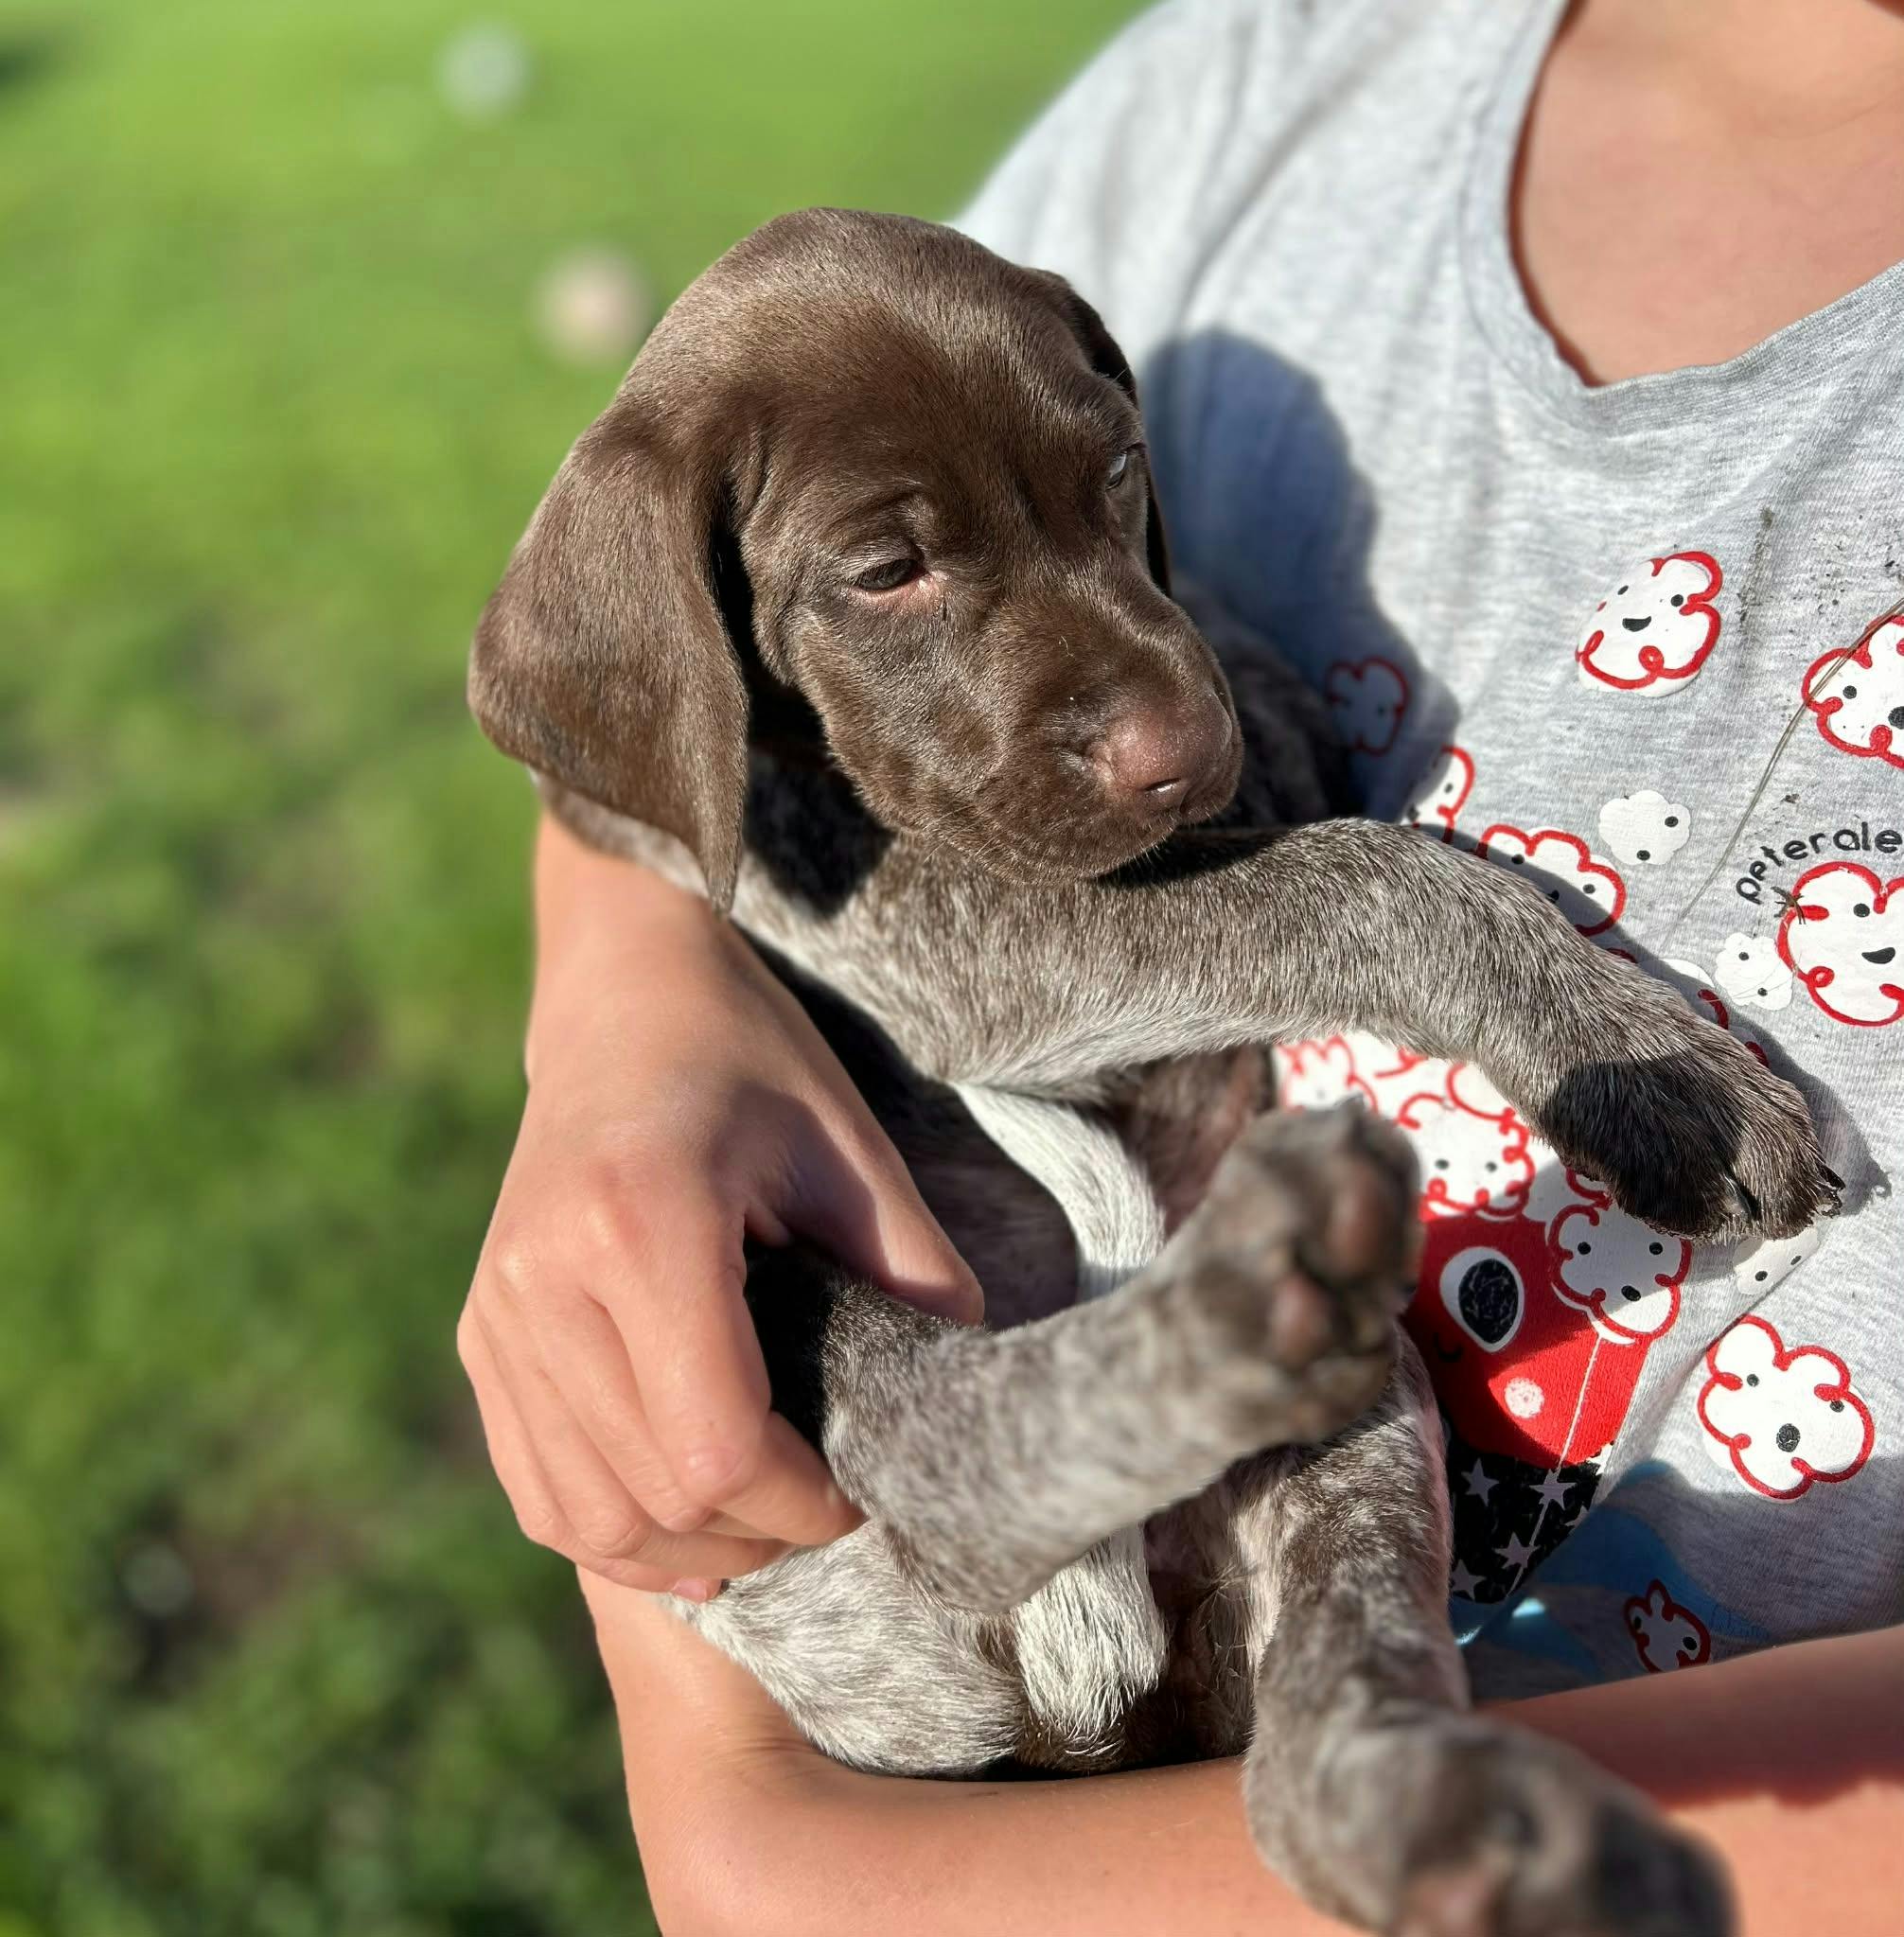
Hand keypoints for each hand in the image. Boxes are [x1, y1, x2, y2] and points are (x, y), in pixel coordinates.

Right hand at [460, 816, 980, 1593]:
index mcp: (639, 1224)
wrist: (621, 1000)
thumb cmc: (749, 1060)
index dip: (801, 1504)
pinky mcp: (480, 1335)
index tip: (861, 1494)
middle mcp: (543, 1281)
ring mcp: (497, 1313)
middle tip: (828, 1508)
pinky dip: (613, 1530)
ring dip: (687, 1549)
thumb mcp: (850, 1147)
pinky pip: (538, 1489)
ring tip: (765, 1523)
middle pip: (654, 1493)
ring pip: (585, 1515)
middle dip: (759, 1532)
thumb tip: (972, 1390)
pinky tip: (685, 1523)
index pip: (716, 1445)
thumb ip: (915, 1271)